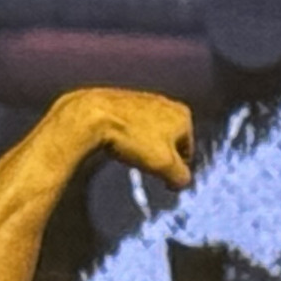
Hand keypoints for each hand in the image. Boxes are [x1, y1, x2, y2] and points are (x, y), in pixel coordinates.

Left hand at [59, 89, 192, 188]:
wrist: (93, 116)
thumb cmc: (133, 139)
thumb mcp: (165, 166)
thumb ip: (181, 177)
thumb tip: (182, 182)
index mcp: (183, 116)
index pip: (187, 152)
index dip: (177, 169)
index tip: (164, 179)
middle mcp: (167, 103)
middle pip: (170, 141)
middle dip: (161, 155)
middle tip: (147, 167)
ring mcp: (145, 99)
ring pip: (151, 132)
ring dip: (145, 147)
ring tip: (131, 156)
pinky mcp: (124, 100)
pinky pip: (133, 125)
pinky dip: (130, 137)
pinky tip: (119, 144)